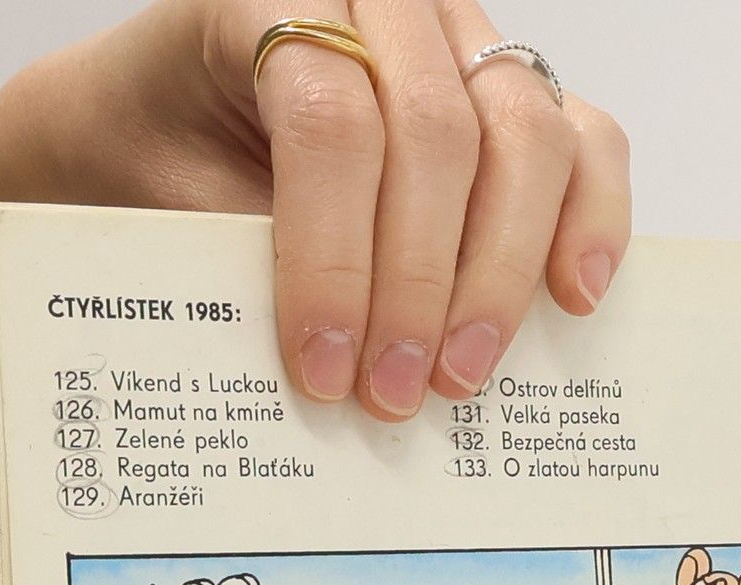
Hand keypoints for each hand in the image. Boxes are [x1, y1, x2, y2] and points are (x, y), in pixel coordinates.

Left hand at [0, 1, 631, 418]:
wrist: (150, 114)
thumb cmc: (153, 155)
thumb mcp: (160, 203)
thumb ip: (237, 258)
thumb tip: (324, 366)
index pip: (331, 122)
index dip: (333, 257)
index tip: (324, 369)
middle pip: (437, 132)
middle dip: (421, 284)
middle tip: (394, 393)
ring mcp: (452, 34)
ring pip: (522, 132)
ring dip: (501, 273)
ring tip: (462, 376)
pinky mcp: (504, 84)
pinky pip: (581, 134)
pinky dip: (590, 215)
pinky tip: (572, 294)